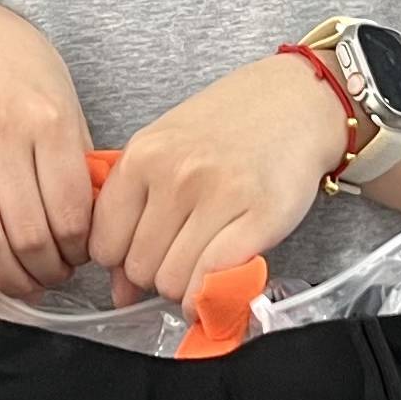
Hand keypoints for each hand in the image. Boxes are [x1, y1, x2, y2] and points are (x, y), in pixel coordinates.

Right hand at [0, 0, 94, 303]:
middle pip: (29, 234)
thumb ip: (78, 164)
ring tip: (22, 282)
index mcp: (47, 122)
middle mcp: (0, 134)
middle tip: (53, 276)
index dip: (79, 251)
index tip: (81, 259)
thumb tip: (95, 233)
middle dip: (47, 271)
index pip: (70, 214)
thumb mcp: (66, 105)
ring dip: (8, 277)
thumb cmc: (22, 76)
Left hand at [92, 53, 350, 312]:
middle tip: (179, 257)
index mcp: (143, 155)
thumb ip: (133, 212)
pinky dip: (207, 297)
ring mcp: (220, 195)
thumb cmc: (227, 128)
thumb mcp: (165, 150)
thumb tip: (119, 292)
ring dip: (183, 287)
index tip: (141, 254)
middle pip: (138, 268)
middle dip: (154, 275)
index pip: (104, 244)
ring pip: (172, 282)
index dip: (120, 261)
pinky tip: (213, 289)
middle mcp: (176, 174)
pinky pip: (212, 280)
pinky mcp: (261, 218)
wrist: (297, 102)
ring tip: (200, 264)